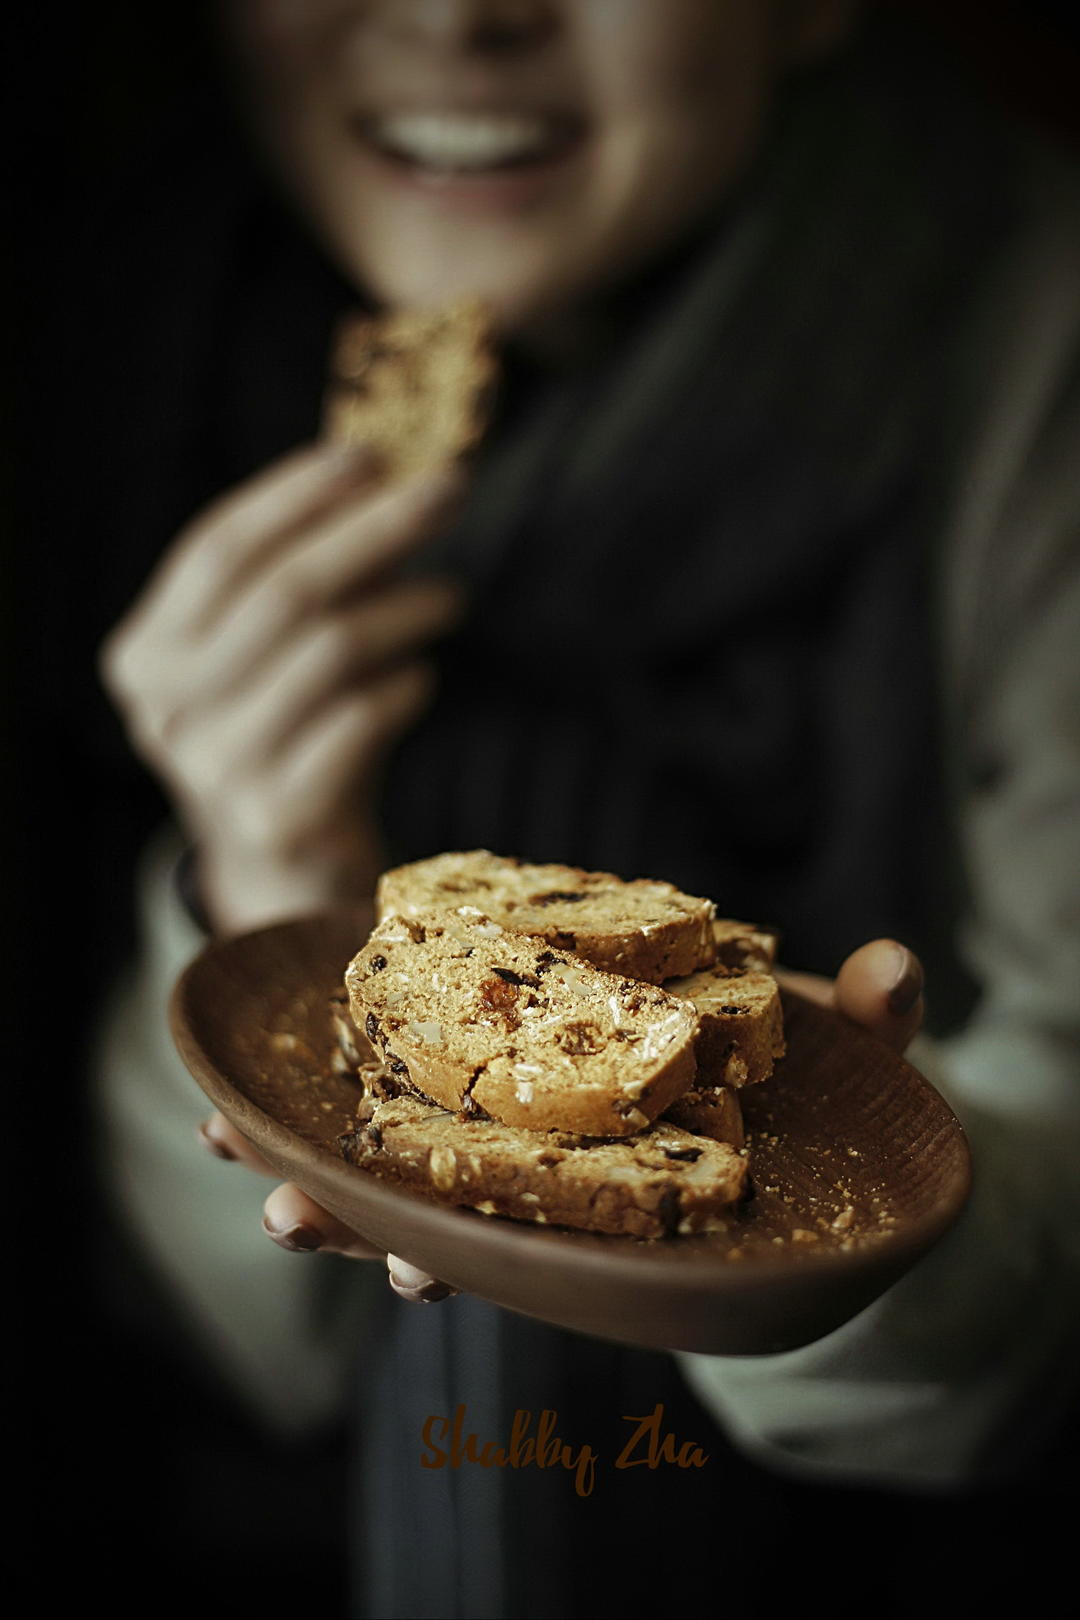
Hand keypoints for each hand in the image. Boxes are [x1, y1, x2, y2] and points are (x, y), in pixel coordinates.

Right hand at [100, 442, 465, 934]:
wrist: (282, 877)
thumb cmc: (286, 739)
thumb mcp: (265, 662)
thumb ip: (294, 583)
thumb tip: (384, 478)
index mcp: (144, 656)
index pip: (217, 548)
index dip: (295, 493)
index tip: (369, 454)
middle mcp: (165, 712)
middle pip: (282, 590)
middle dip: (373, 527)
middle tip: (447, 490)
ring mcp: (217, 769)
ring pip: (327, 649)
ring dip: (405, 607)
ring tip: (451, 595)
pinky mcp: (279, 816)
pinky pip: (360, 719)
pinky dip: (403, 686)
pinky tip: (422, 677)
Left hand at [195, 936, 924, 1304]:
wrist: (769, 1058)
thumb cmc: (804, 1076)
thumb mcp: (844, 1054)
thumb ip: (869, 1022)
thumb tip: (897, 975)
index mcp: (630, 1191)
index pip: (545, 1239)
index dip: (478, 1254)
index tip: (415, 1270)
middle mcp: (556, 1174)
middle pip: (445, 1213)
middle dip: (365, 1219)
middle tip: (288, 1212)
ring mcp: (513, 1124)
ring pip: (403, 1159)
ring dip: (316, 1151)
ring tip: (227, 1135)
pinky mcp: (487, 1062)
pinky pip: (402, 1077)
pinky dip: (336, 1071)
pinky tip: (255, 1061)